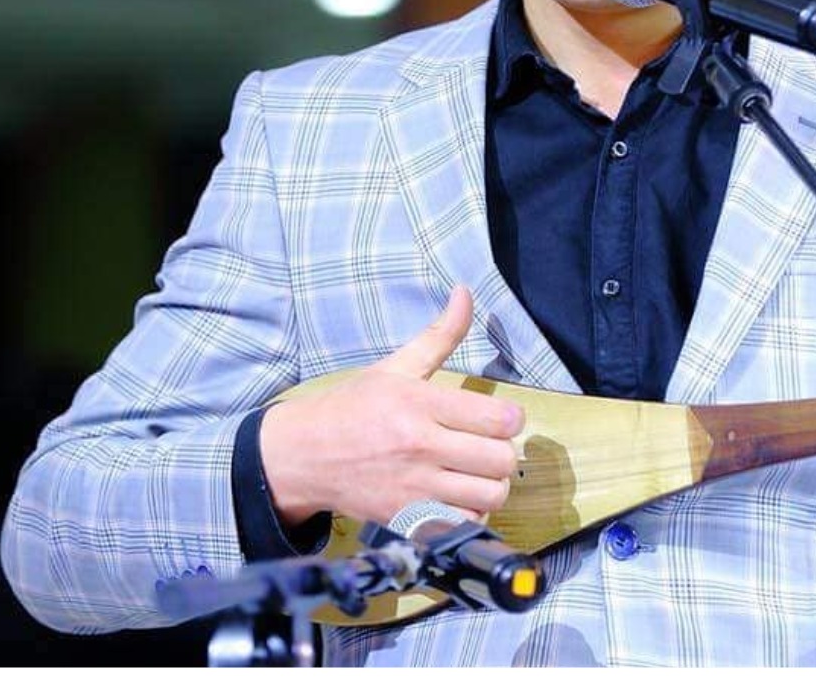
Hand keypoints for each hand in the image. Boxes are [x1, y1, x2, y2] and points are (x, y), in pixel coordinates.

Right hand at [259, 286, 524, 527]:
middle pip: (500, 459)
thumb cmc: (354, 406)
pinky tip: (459, 496)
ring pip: (489, 495)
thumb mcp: (395, 366)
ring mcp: (414, 488)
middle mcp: (420, 446)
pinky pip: (464, 524)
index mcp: (420, 403)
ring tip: (477, 472)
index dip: (510, 419)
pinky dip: (470, 513)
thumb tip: (465, 291)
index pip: (497, 418)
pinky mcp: (407, 519)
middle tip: (489, 445)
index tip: (500, 418)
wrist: (305, 455)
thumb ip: (439, 334)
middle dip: (503, 451)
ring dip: (491, 484)